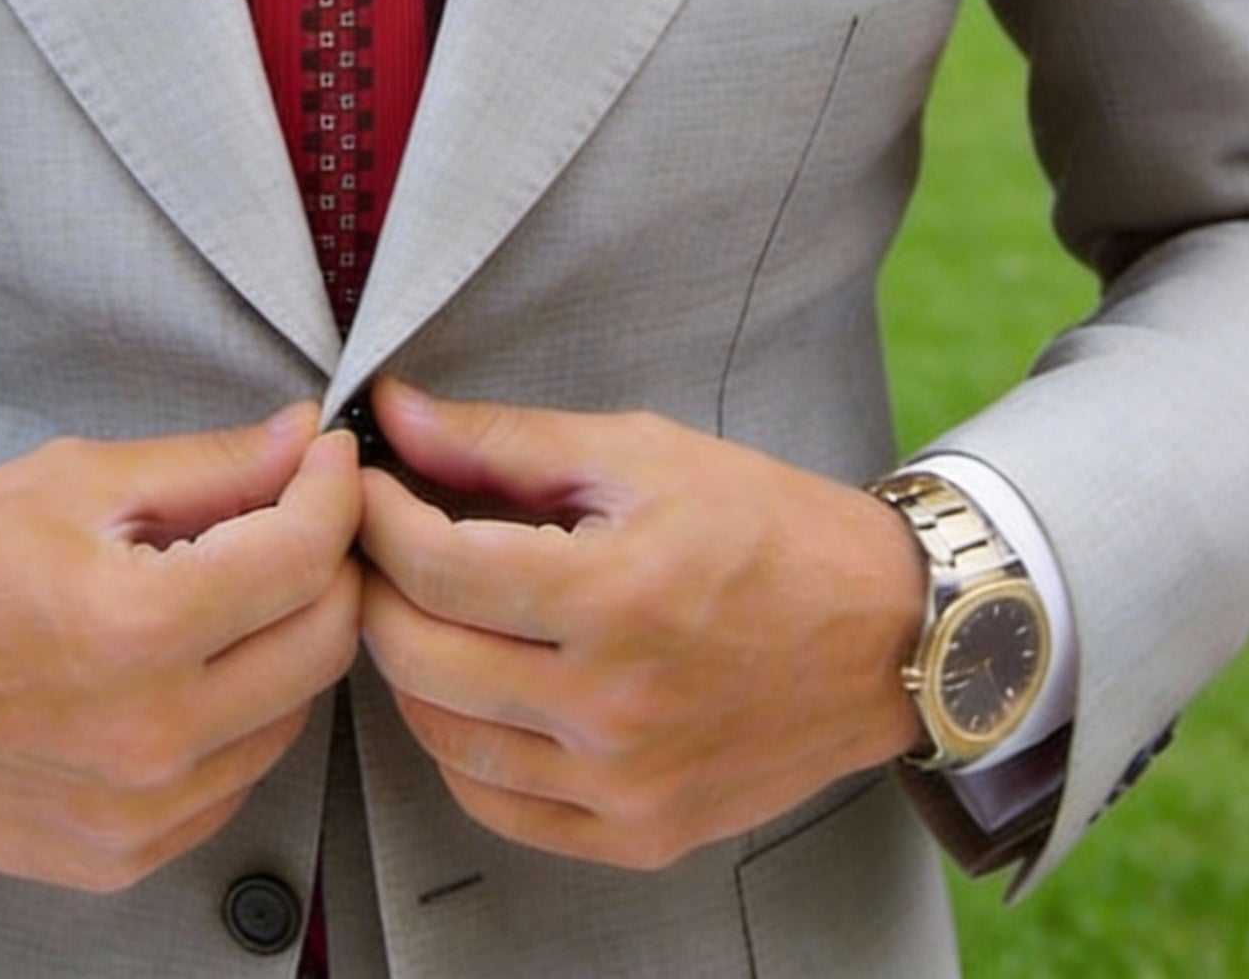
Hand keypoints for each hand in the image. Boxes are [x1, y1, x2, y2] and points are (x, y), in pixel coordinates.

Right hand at [0, 405, 362, 890]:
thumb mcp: (72, 481)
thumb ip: (207, 467)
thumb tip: (302, 441)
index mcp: (135, 628)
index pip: (304, 555)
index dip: (334, 490)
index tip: (328, 459)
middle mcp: (150, 736)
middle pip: (324, 641)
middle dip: (329, 563)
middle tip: (295, 516)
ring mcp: (140, 812)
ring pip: (293, 714)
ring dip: (286, 640)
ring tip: (229, 589)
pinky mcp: (123, 856)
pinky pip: (236, 776)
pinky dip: (240, 714)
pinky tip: (189, 665)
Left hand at [357, 379, 924, 870]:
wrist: (885, 633)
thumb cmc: (767, 529)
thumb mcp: (637, 453)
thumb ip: (502, 440)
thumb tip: (395, 414)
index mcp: (615, 598)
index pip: (434, 567)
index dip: (376, 516)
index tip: (364, 484)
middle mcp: (615, 707)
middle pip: (419, 655)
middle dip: (376, 585)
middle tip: (378, 540)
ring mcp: (625, 784)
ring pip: (441, 737)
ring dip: (408, 665)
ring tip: (424, 606)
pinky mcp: (639, 833)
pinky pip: (496, 807)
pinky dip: (459, 746)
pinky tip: (473, 687)